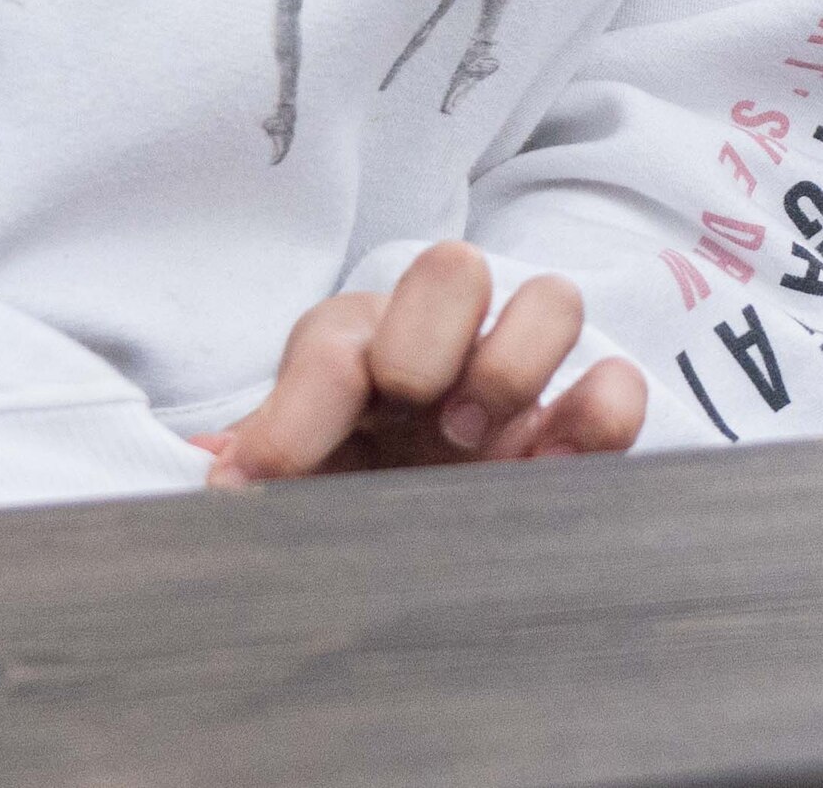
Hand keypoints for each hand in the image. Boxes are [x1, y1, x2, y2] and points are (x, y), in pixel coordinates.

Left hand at [193, 242, 646, 484]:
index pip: (334, 341)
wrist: (392, 554)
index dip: (297, 406)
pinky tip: (552, 465)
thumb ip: (254, 466)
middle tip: (408, 410)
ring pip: (550, 299)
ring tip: (471, 439)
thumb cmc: (332, 496)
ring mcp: (518, 379)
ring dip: (512, 364)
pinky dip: (599, 412)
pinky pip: (615, 384)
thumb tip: (206, 469)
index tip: (262, 480)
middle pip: (451, 268)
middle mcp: (442, 344)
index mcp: (356, 349)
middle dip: (425, 338)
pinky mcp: (577, 429)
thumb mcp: (286, 483)